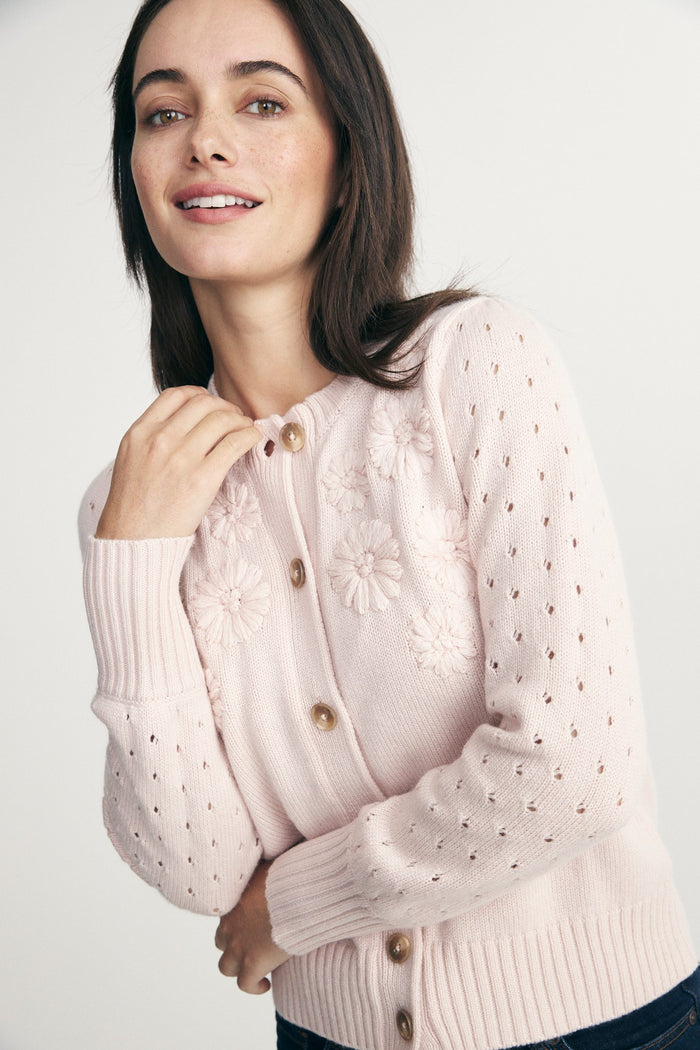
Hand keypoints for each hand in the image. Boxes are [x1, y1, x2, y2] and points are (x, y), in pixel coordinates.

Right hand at [96, 386, 260, 539]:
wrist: (132, 542)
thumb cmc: (132, 507)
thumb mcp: (131, 460)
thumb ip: (152, 438)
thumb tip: (181, 424)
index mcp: (140, 433)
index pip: (176, 395)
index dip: (199, 395)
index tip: (210, 404)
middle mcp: (160, 440)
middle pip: (203, 403)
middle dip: (224, 406)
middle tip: (233, 417)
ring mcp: (182, 458)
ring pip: (222, 419)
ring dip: (239, 420)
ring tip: (244, 429)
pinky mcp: (203, 478)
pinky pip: (235, 443)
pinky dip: (249, 435)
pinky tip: (252, 439)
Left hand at [215, 861, 290, 993]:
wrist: (298, 893)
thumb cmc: (290, 873)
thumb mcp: (272, 862)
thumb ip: (266, 864)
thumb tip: (276, 846)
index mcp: (233, 901)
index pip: (226, 915)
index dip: (238, 921)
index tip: (253, 923)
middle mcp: (231, 925)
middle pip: (221, 941)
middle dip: (234, 944)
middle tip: (253, 944)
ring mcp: (240, 947)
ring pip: (226, 966)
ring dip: (239, 967)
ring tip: (256, 967)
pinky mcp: (253, 965)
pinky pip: (245, 984)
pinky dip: (254, 986)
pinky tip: (266, 984)